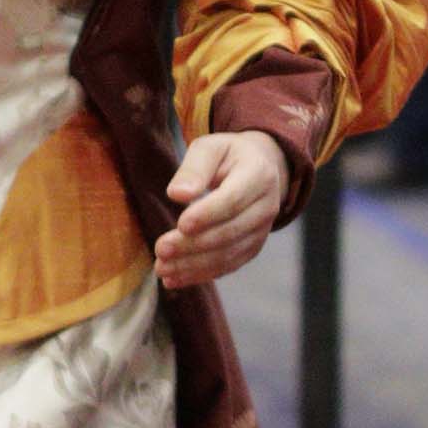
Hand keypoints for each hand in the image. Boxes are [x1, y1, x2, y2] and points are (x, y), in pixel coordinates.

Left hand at [155, 130, 291, 289]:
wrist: (259, 168)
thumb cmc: (227, 156)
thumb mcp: (210, 148)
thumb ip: (194, 168)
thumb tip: (177, 194)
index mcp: (258, 175)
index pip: (232, 200)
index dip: (207, 214)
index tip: (181, 224)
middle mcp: (267, 206)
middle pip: (229, 232)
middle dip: (193, 245)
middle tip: (160, 250)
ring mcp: (262, 231)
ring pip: (228, 254)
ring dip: (193, 265)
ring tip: (162, 268)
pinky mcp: (252, 248)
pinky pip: (227, 266)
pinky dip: (200, 274)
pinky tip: (174, 279)